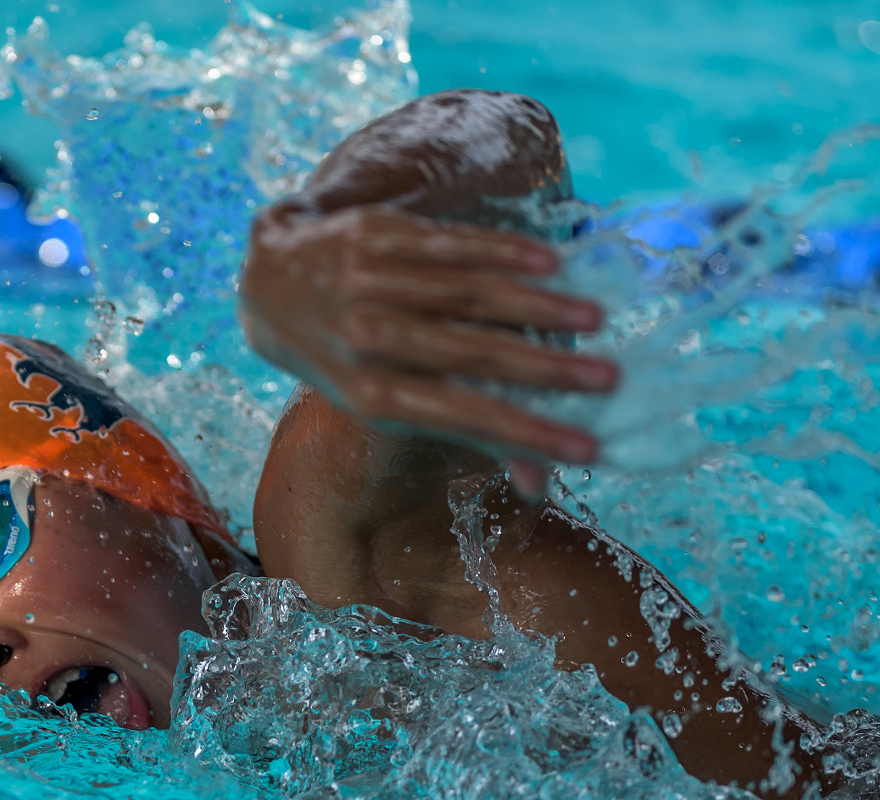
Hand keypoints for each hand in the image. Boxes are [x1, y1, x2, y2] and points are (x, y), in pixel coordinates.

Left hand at [239, 202, 617, 495]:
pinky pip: (449, 243)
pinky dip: (502, 253)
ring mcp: (368, 282)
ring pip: (465, 293)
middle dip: (544, 370)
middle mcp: (366, 338)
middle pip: (469, 353)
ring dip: (535, 306)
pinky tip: (550, 263)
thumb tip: (539, 486)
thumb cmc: (349, 356)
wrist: (269, 284)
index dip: (523, 434)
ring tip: (594, 318)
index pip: (459, 417)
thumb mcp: (388, 402)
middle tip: (610, 379)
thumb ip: (464, 432)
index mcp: (370, 394)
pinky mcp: (375, 234)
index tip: (585, 448)